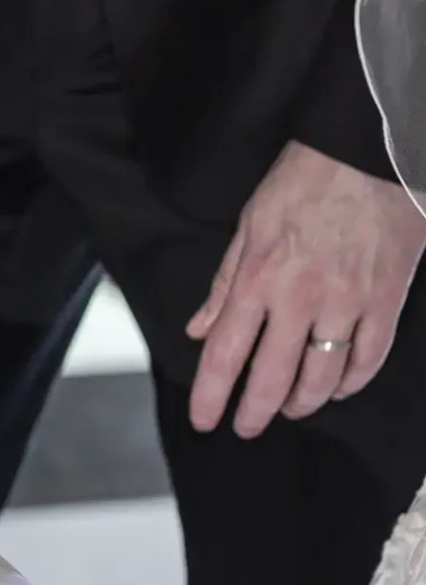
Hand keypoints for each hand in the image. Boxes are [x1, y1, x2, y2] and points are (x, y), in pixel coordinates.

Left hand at [187, 140, 425, 437]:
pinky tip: (337, 388)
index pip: (225, 351)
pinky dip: (351, 381)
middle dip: (256, 411)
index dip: (212, 393)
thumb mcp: (248, 227)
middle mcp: (299, 298)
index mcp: (258, 279)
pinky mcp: (385, 300)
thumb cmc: (301, 184)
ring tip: (290, 409)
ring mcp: (347, 303)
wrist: (366, 157)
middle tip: (247, 428)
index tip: (204, 419)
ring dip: (303, 401)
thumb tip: (199, 328)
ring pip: (322, 375)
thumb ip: (225, 284)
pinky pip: (369, 357)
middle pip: (272, 375)